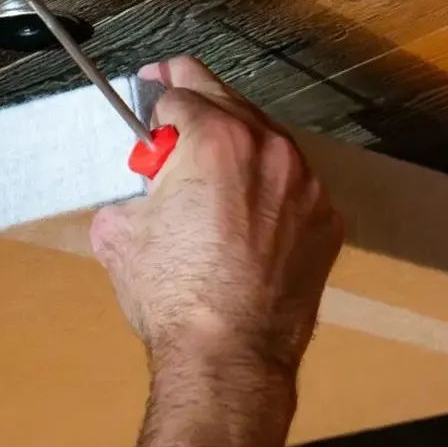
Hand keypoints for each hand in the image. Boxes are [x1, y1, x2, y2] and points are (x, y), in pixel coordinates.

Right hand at [89, 57, 342, 385]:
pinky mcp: (326, 222)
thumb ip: (132, 194)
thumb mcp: (121, 233)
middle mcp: (270, 150)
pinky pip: (292, 188)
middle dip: (198, 106)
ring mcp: (307, 186)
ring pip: (268, 143)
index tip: (149, 94)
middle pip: (230, 102)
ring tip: (209, 177)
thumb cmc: (175, 296)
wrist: (229, 355)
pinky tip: (244, 220)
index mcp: (216, 140)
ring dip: (237, 148)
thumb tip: (141, 196)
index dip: (156, 95)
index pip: (181, 91)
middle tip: (175, 111)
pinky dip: (268, 192)